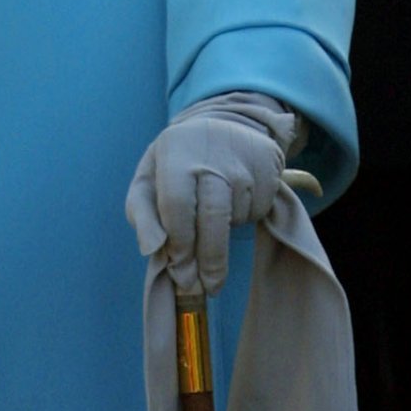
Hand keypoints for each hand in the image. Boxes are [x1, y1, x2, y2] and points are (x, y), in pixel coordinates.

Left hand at [126, 96, 290, 296]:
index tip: (181, 274)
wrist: (220, 123)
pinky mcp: (269, 164)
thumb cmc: (176, 163)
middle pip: (213, 216)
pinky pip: (258, 208)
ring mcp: (243, 157)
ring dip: (225, 233)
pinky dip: (245, 215)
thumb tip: (152, 249)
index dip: (180, 244)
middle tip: (207, 287)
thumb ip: (142, 214)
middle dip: (210, 259)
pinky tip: (232, 201)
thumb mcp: (149, 179)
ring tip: (213, 218)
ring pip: (237, 215)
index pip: (178, 205)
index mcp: (175, 151)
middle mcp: (211, 152)